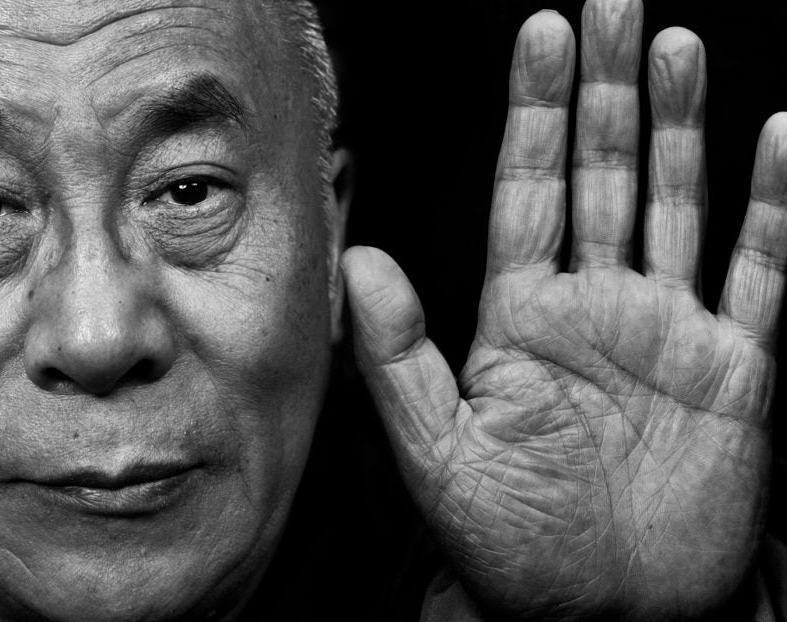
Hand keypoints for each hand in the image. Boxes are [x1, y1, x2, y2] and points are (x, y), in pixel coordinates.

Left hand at [344, 0, 785, 618]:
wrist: (602, 614)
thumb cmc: (512, 546)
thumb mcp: (437, 454)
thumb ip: (399, 356)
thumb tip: (362, 258)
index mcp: (519, 319)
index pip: (526, 191)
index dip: (532, 113)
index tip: (539, 35)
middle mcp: (595, 308)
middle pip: (600, 173)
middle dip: (603, 89)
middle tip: (609, 3)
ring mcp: (668, 330)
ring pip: (673, 202)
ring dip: (677, 124)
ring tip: (672, 42)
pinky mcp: (734, 368)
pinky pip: (757, 272)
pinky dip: (768, 207)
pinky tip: (769, 139)